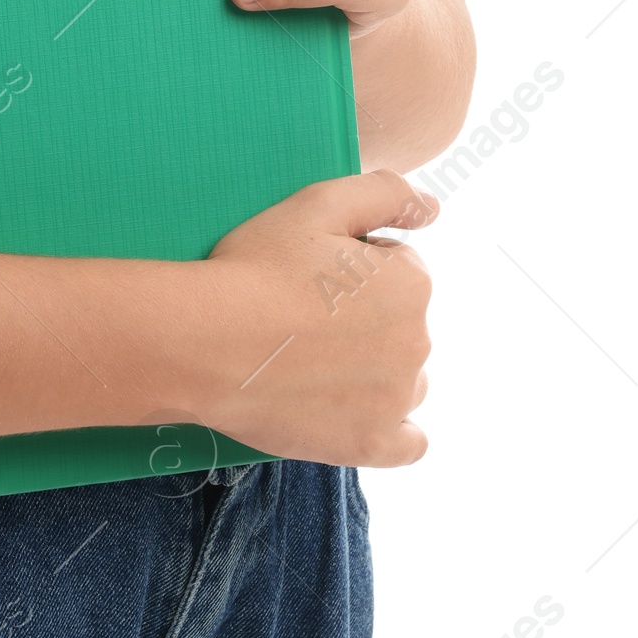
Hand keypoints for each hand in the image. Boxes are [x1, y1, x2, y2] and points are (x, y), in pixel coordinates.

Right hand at [199, 169, 437, 465]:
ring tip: (311, 362)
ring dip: (373, 370)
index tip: (311, 276)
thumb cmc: (256, 268)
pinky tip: (355, 412)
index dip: (352, 267)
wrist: (205, 343)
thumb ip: (386, 194)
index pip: (397, 269)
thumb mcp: (317, 205)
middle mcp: (418, 343)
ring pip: (401, 378)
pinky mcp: (372, 444)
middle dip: (365, 318)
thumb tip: (433, 208)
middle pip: (400, 324)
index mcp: (412, 284)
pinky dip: (389, 428)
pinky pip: (408, 442)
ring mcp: (397, 399)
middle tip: (302, 317)